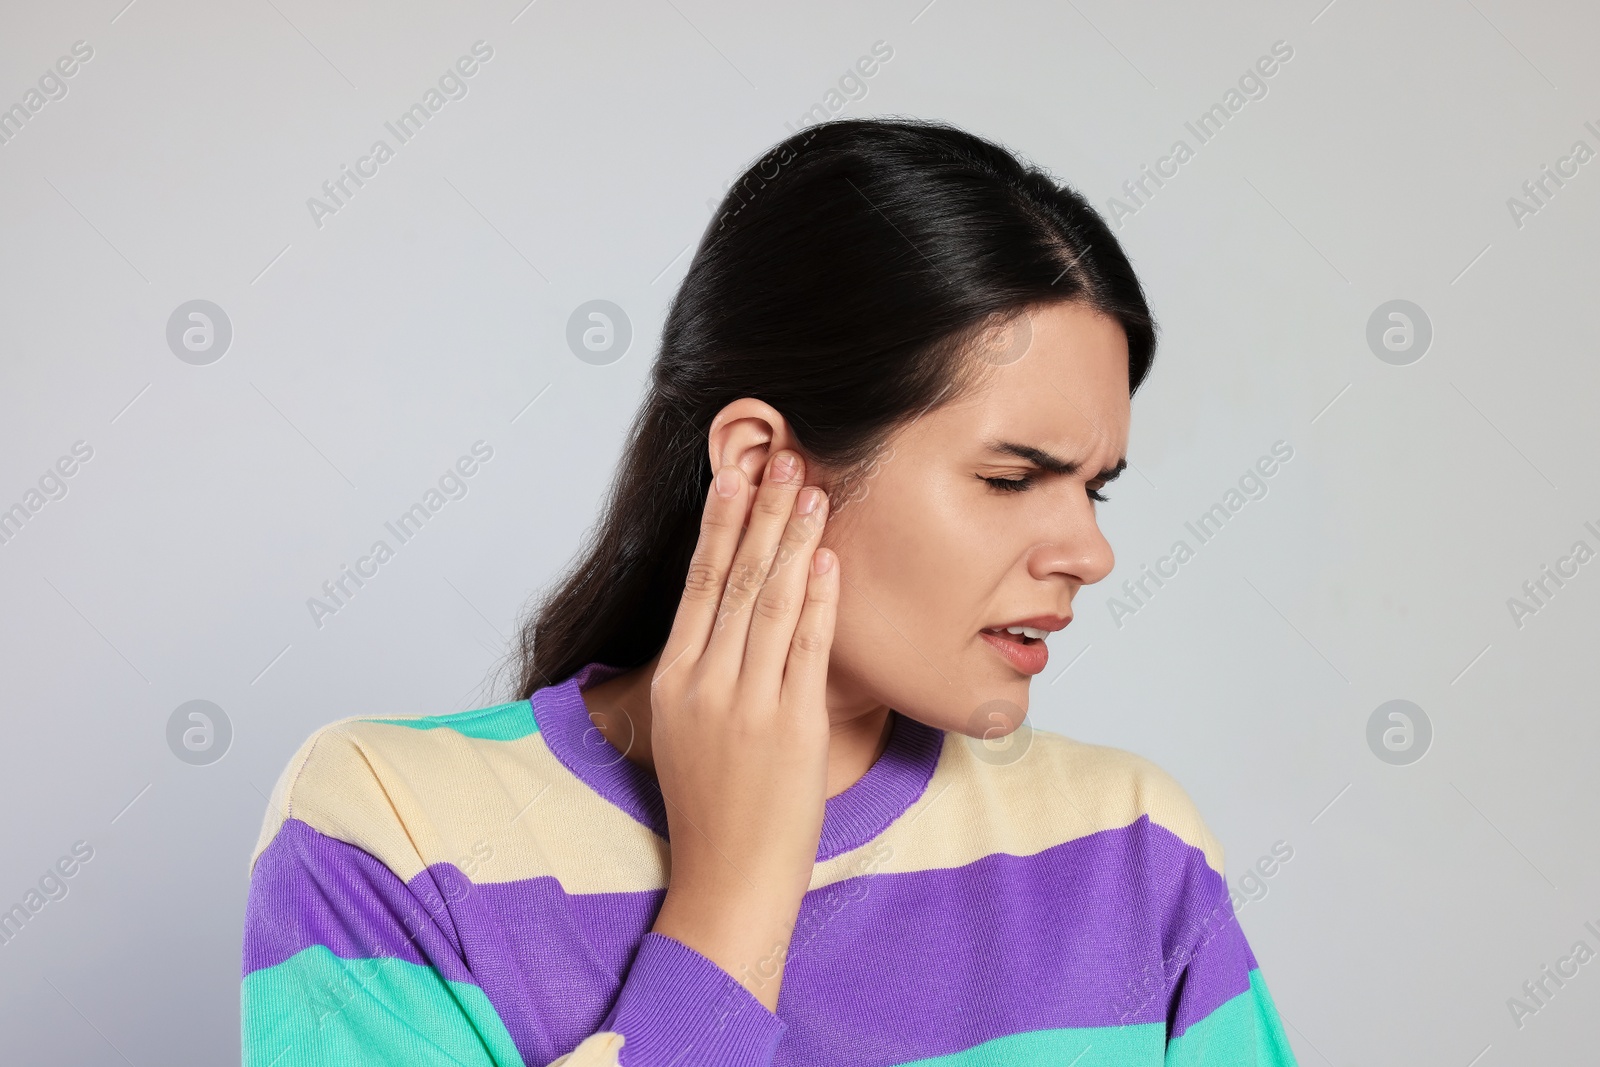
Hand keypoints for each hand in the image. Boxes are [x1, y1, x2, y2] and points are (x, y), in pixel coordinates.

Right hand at [647, 449, 837, 1010]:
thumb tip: (716, 612)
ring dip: (793, 540)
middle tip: (781, 458)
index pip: (697, 584)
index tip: (735, 475)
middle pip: (733, 580)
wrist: (729, 877)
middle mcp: (703, 684)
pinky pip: (806, 649)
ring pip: (770, 603)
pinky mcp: (791, 726)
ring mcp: (745, 705)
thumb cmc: (712, 805)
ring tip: (812, 490)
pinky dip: (817, 600)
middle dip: (761, 514)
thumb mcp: (683, 729)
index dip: (720, 524)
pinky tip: (827, 560)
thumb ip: (696, 669)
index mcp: (671, 680)